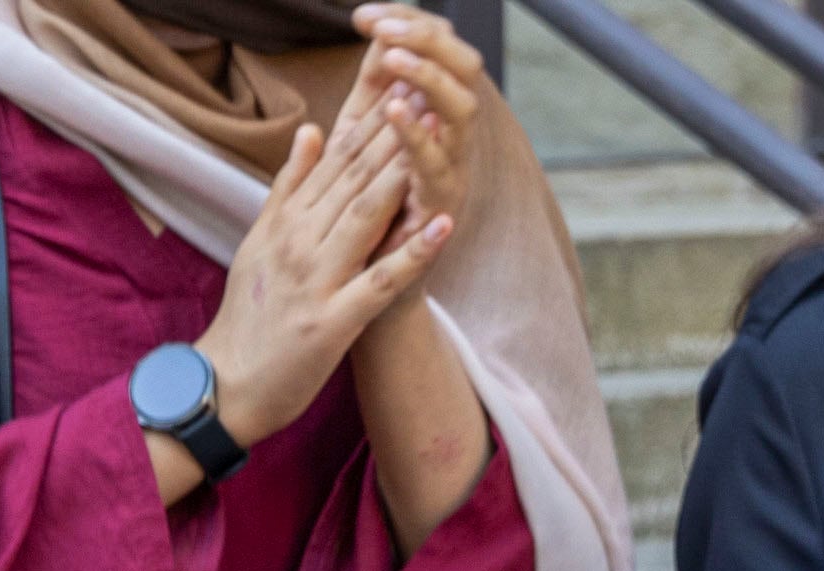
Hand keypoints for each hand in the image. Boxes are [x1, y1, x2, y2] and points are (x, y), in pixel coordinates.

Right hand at [194, 107, 447, 450]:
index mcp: (284, 222)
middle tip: (428, 92)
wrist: (225, 385)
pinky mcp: (332, 324)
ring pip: (365, 217)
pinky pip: (379, 282)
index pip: (333, 161)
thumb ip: (288, 187)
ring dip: (403, 173)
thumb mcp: (260, 242)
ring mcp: (315, 282)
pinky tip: (441, 225)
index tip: (403, 86)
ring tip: (436, 136)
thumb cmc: (249, 317)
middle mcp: (298, 244)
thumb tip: (312, 130)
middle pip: (352, 178)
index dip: (371, 120)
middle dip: (393, 133)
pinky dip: (412, 253)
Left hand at [344, 6, 483, 259]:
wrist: (362, 290)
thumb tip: (373, 32)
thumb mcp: (361, 141)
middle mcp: (452, 136)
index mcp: (433, 113)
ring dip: (429, 77)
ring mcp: (453, 170)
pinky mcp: (442, 207)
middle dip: (427, 39)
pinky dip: (418, 136)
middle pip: (462, 67)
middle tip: (386, 25)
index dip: (407, 23)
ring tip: (394, 55)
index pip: (436, 49)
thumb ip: (371, 91)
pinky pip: (438, 165)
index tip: (363, 13)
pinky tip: (396, 110)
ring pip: (461, 109)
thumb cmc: (361, 215)